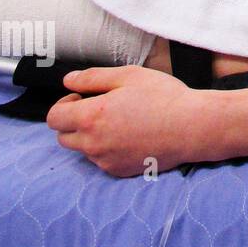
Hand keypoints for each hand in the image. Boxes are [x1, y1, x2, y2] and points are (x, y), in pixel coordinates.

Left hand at [47, 66, 206, 176]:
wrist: (193, 126)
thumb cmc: (164, 97)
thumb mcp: (130, 76)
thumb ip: (93, 77)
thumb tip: (69, 81)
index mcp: (91, 116)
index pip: (54, 117)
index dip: (65, 104)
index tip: (82, 98)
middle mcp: (93, 142)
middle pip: (63, 136)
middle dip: (75, 121)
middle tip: (101, 109)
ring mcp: (105, 160)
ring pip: (83, 149)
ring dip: (91, 136)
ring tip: (120, 122)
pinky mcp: (118, 170)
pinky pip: (101, 160)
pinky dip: (108, 149)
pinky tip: (131, 136)